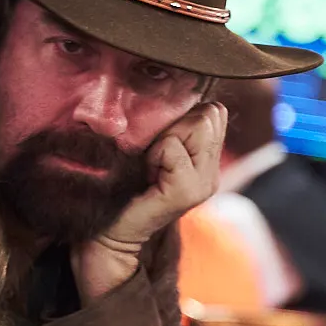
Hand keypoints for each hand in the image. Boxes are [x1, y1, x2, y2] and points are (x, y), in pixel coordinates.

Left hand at [72, 102, 226, 302]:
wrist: (111, 230)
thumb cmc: (126, 184)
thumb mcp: (154, 149)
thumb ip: (175, 126)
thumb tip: (183, 94)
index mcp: (208, 161)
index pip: (214, 112)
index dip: (183, 118)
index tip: (159, 146)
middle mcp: (212, 173)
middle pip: (209, 114)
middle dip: (176, 127)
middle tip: (154, 157)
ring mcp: (204, 184)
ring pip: (196, 126)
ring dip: (165, 140)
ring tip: (151, 165)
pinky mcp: (187, 191)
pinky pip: (173, 147)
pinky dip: (155, 154)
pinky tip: (147, 174)